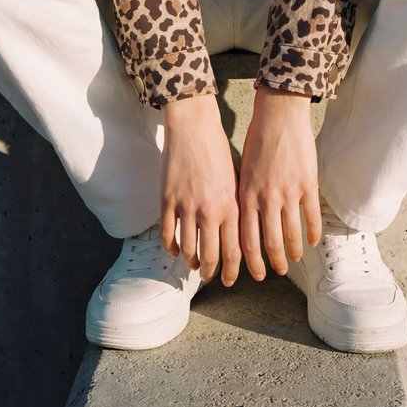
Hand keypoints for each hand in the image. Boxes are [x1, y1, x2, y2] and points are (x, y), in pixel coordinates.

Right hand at [159, 93, 241, 286]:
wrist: (194, 126)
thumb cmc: (218, 150)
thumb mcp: (235, 179)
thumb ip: (235, 207)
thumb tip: (239, 234)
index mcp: (231, 206)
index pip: (234, 251)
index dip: (232, 271)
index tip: (230, 279)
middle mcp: (210, 211)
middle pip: (211, 256)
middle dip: (212, 273)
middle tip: (212, 278)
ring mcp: (186, 207)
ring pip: (188, 250)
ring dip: (192, 263)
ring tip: (194, 265)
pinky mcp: (167, 200)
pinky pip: (168, 235)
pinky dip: (171, 248)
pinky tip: (175, 250)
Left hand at [238, 86, 321, 280]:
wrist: (278, 115)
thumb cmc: (257, 140)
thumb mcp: (242, 170)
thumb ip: (244, 197)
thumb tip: (243, 224)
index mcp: (246, 196)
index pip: (246, 241)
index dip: (251, 262)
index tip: (255, 273)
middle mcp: (266, 199)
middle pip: (270, 244)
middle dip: (274, 263)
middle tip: (278, 272)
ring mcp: (288, 192)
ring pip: (292, 234)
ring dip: (294, 252)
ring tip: (295, 259)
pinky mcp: (307, 184)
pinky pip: (312, 217)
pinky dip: (313, 233)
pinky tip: (314, 241)